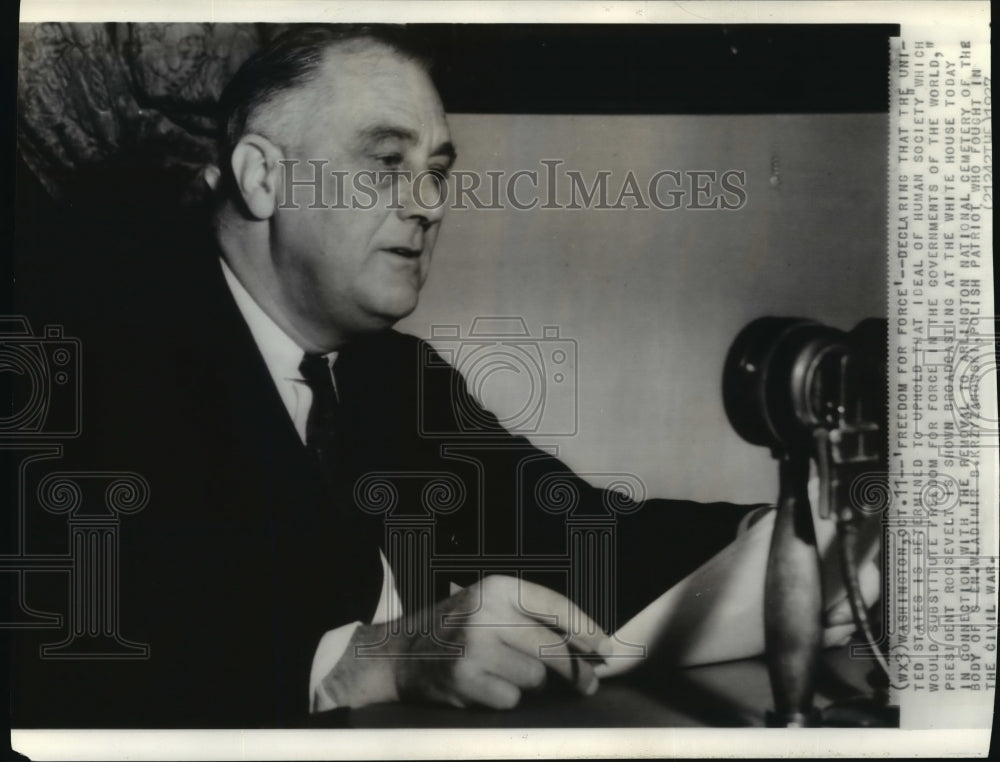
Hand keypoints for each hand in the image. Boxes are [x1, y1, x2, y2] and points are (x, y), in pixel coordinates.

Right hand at [322, 575, 607, 709]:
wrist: (400, 652)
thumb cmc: (457, 628)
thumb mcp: (489, 605)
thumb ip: (531, 618)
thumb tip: (589, 645)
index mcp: (497, 587)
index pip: (555, 606)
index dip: (587, 629)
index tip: (606, 648)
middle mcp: (485, 613)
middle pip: (552, 648)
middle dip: (577, 671)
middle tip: (590, 684)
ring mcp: (473, 647)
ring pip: (534, 678)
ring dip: (528, 682)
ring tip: (502, 671)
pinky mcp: (464, 679)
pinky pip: (511, 698)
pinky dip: (504, 697)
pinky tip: (483, 684)